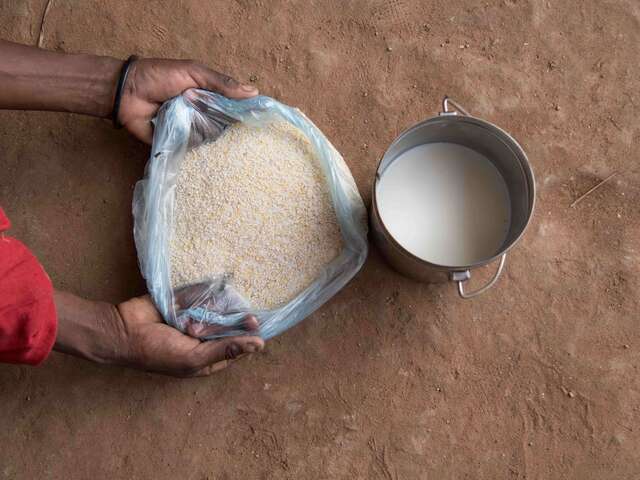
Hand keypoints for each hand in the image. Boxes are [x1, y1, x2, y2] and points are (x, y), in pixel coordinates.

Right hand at [54, 291, 263, 376]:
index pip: (237, 347)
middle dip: (228, 321)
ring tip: (189, 320)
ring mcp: (195, 319)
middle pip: (229, 326)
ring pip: (217, 309)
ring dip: (209, 311)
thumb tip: (259, 345)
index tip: (255, 322)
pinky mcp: (186, 301)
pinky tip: (187, 303)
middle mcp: (204, 339)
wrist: (123, 329)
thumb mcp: (193, 357)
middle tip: (236, 315)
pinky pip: (202, 295)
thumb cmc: (157, 352)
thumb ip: (226, 349)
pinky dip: (199, 296)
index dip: (246, 336)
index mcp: (207, 359)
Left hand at [117, 58, 258, 142]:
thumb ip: (222, 83)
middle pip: (225, 124)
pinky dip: (188, 136)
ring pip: (211, 135)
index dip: (242, 110)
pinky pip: (194, 145)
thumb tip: (254, 92)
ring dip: (199, 123)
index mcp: (209, 96)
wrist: (127, 92)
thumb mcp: (193, 72)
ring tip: (180, 109)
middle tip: (195, 100)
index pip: (234, 107)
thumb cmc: (159, 76)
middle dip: (214, 113)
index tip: (252, 113)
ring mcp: (192, 129)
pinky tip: (177, 125)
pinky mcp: (179, 142)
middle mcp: (204, 114)